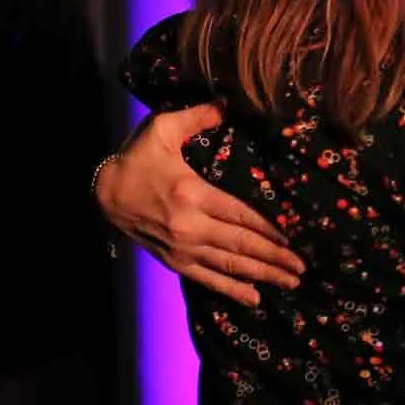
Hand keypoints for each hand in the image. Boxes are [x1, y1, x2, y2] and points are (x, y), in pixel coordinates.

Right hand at [96, 105, 304, 306]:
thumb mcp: (161, 129)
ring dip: (262, 276)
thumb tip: (226, 105)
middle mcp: (190, 227)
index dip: (269, 230)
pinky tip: (254, 299)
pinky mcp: (173, 261)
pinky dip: (232, 290)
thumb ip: (196, 117)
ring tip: (290, 283)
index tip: (294, 240)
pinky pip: (207, 279)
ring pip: (229, 266)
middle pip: (241, 245)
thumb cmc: (136, 158)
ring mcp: (182, 248)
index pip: (240, 215)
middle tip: (302, 269)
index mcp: (192, 195)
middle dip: (274, 258)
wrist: (102, 192)